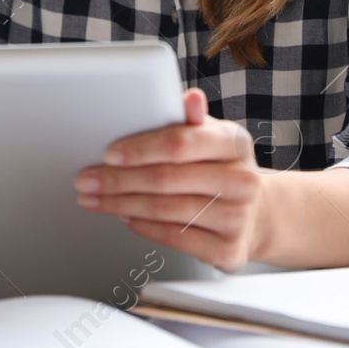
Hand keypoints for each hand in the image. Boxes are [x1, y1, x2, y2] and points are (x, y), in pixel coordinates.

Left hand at [74, 88, 274, 272]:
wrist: (261, 215)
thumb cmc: (225, 169)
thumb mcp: (213, 138)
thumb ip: (193, 120)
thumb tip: (189, 97)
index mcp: (234, 143)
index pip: (180, 143)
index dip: (140, 149)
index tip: (109, 154)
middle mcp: (241, 181)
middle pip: (166, 179)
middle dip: (118, 180)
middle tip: (87, 180)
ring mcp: (237, 218)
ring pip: (165, 210)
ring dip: (121, 204)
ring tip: (95, 199)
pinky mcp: (228, 250)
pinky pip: (174, 237)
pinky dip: (143, 226)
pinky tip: (124, 216)